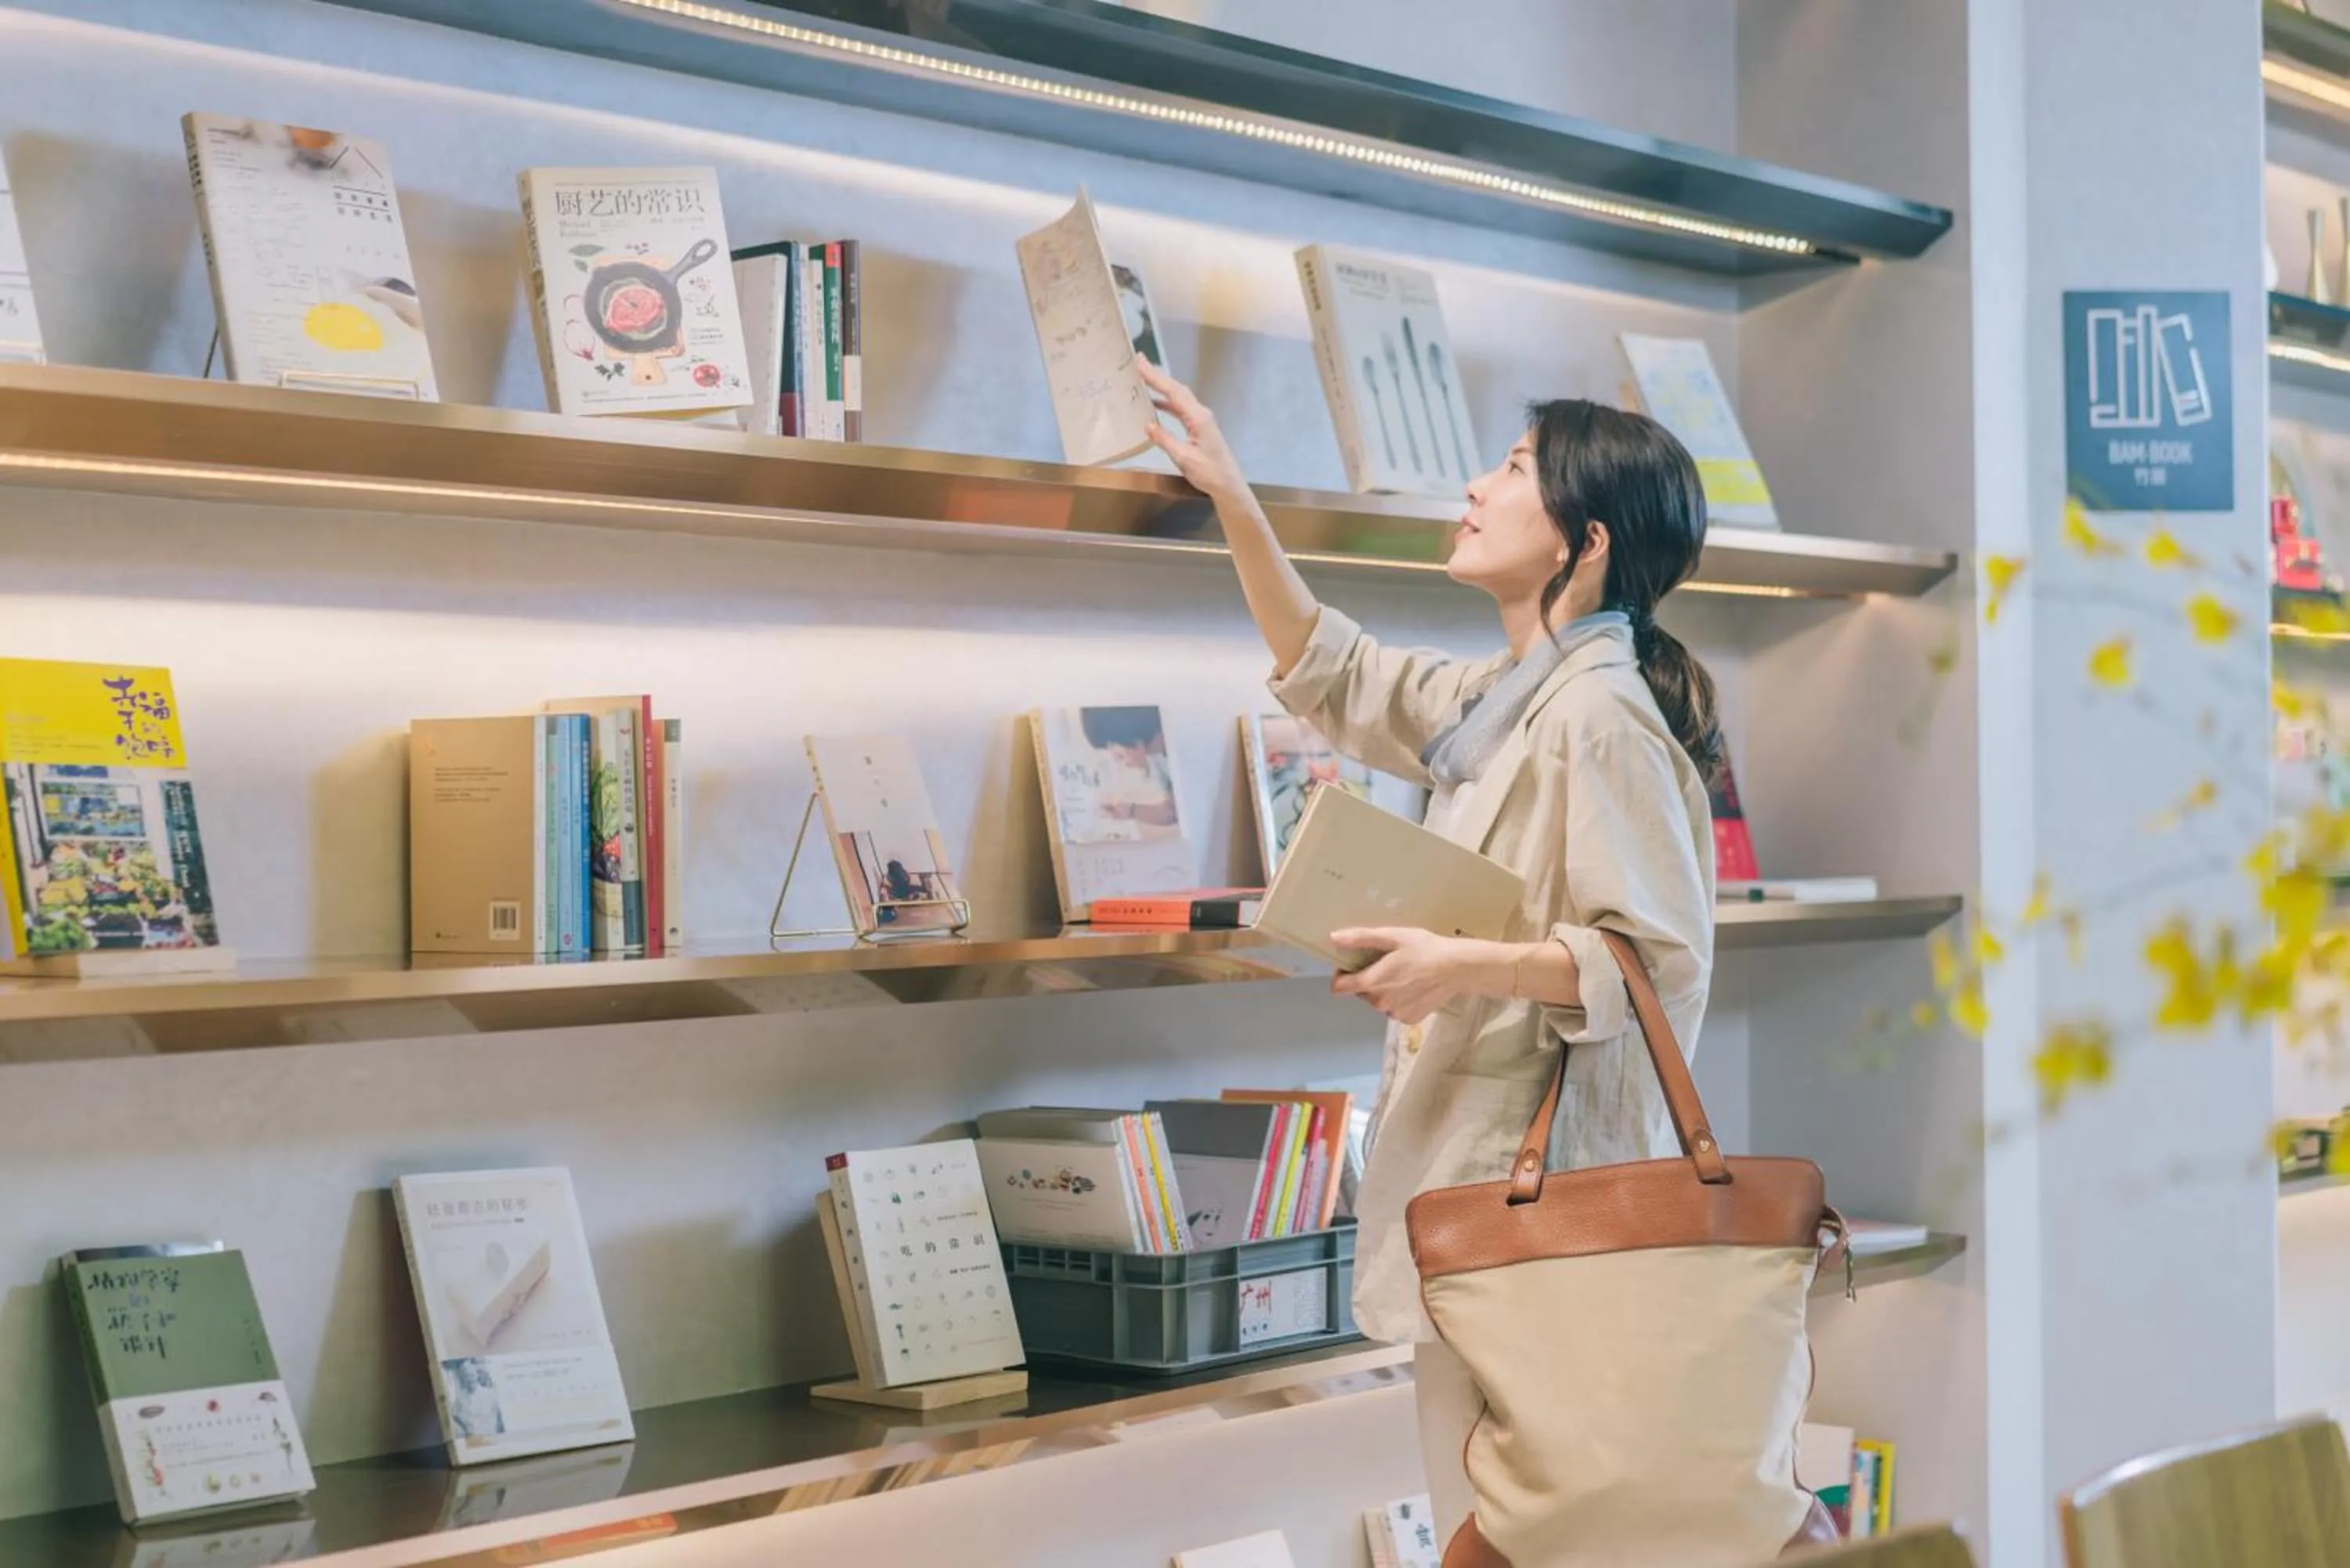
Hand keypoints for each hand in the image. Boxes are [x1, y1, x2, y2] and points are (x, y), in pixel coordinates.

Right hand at [1137, 359, 1248, 502]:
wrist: (1227, 484)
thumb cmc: (1208, 472)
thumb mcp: (1183, 457)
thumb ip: (1165, 440)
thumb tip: (1147, 425)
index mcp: (1198, 417)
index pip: (1174, 392)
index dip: (1156, 377)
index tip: (1140, 364)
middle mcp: (1200, 413)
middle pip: (1177, 389)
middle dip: (1158, 376)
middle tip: (1139, 362)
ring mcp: (1200, 419)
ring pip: (1179, 397)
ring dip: (1162, 387)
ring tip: (1143, 378)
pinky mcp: (1199, 427)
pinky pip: (1180, 409)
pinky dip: (1167, 403)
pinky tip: (1155, 404)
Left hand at [1330, 927, 1477, 1025]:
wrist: (1457, 968)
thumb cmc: (1424, 948)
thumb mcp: (1392, 936)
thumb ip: (1361, 938)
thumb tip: (1333, 938)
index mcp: (1371, 983)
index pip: (1339, 988)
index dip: (1342, 974)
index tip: (1355, 964)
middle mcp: (1380, 1003)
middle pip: (1361, 992)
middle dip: (1368, 979)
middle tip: (1388, 963)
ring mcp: (1395, 1014)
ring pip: (1379, 1001)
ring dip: (1384, 990)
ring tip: (1405, 974)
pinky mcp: (1410, 1019)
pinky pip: (1395, 1009)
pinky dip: (1400, 999)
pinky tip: (1415, 986)